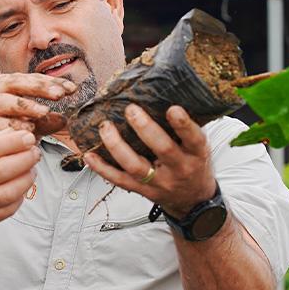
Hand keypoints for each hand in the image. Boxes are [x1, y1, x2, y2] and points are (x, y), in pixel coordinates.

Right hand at [0, 73, 75, 137]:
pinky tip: (28, 130)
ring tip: (44, 112)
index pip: (30, 78)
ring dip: (25, 105)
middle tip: (59, 95)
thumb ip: (47, 119)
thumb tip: (64, 119)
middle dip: (38, 87)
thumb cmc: (11, 132)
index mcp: (5, 85)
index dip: (51, 82)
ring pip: (2, 101)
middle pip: (14, 82)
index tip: (72, 89)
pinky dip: (12, 126)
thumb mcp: (33, 123)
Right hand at [0, 129, 39, 235]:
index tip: (28, 138)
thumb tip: (12, 134)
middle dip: (25, 159)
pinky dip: (19, 197)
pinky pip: (7, 210)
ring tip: (31, 169)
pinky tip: (21, 187)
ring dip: (27, 179)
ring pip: (8, 193)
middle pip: (2, 171)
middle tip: (35, 152)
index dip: (12, 143)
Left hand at [83, 104, 215, 217]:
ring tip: (106, 127)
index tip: (173, 108)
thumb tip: (168, 91)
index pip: (194, 138)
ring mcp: (159, 182)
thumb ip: (186, 125)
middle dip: (145, 129)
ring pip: (135, 166)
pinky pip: (119, 180)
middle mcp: (179, 168)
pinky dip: (102, 168)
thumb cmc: (194, 162)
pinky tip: (89, 155)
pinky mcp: (142, 190)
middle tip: (131, 110)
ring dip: (117, 146)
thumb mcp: (199, 145)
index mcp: (196, 154)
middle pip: (162, 149)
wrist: (192, 198)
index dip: (183, 124)